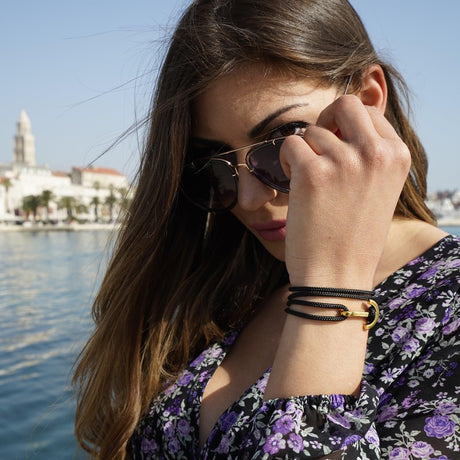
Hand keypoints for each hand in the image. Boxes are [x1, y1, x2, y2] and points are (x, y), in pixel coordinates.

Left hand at [280, 95, 410, 287]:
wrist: (337, 276)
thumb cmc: (353, 238)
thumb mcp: (378, 191)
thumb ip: (369, 157)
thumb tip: (340, 127)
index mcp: (397, 155)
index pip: (368, 113)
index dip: (345, 126)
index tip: (336, 147)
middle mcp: (375, 153)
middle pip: (344, 104)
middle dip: (325, 120)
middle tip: (316, 147)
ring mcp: (344, 161)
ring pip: (311, 131)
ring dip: (304, 153)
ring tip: (309, 182)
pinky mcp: (313, 173)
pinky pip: (290, 145)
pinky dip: (287, 162)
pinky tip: (294, 185)